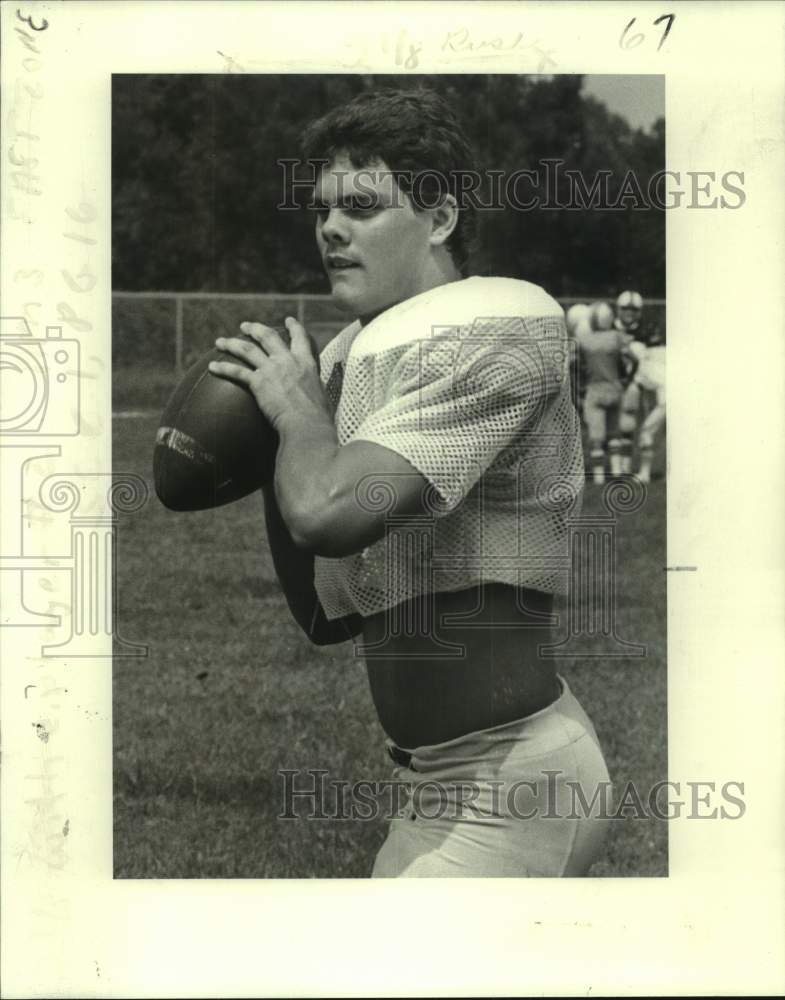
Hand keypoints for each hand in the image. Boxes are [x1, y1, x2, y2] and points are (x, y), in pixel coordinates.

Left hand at [208, 317, 328, 428]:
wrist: (307, 424)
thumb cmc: (318, 416)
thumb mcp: (322, 394)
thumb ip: (315, 388)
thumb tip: (317, 396)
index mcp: (306, 363)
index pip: (300, 338)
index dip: (294, 327)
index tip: (288, 320)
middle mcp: (287, 361)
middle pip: (268, 337)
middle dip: (255, 328)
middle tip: (245, 326)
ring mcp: (272, 370)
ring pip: (248, 349)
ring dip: (232, 343)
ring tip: (221, 341)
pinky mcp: (259, 383)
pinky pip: (237, 372)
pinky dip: (223, 368)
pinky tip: (212, 367)